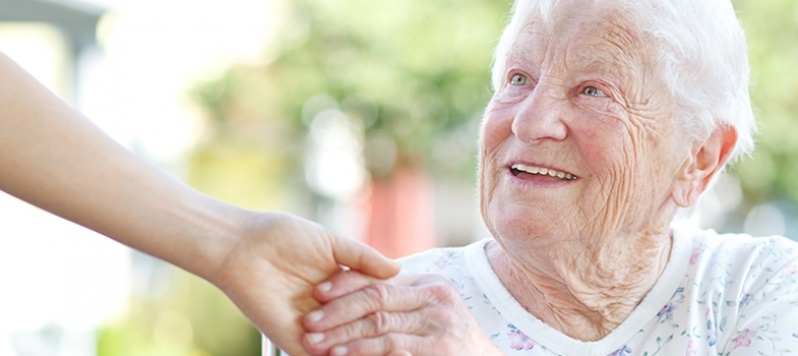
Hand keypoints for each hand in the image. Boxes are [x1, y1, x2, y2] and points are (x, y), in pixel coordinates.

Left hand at [209, 212, 399, 355]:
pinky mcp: (295, 340)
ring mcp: (314, 327)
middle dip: (383, 337)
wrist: (244, 248)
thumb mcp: (331, 242)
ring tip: (398, 353)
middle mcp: (328, 309)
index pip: (371, 303)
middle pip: (361, 328)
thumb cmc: (283, 237)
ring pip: (345, 346)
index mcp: (338, 285)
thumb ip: (363, 258)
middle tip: (413, 341)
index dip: (392, 309)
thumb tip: (398, 270)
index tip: (418, 315)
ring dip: (366, 351)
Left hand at [301, 271, 500, 355]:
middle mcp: (437, 299)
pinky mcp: (440, 350)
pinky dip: (366, 355)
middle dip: (338, 313)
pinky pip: (394, 351)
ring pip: (382, 329)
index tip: (317, 294)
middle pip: (377, 302)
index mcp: (429, 285)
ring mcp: (440, 326)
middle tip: (309, 324)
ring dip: (346, 339)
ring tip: (319, 347)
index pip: (379, 281)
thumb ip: (398, 297)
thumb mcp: (428, 309)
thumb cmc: (448, 337)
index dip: (346, 287)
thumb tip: (352, 282)